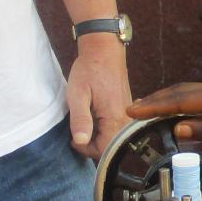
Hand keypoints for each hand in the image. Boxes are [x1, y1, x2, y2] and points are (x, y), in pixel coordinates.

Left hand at [67, 34, 132, 157]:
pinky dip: (104, 127)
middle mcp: (125, 119)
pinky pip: (117, 127)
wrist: (104, 50)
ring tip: (85, 121)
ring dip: (98, 135)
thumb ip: (80, 119)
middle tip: (77, 129)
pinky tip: (94, 116)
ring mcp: (127, 114)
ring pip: (114, 137)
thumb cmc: (89, 70)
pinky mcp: (126, 109)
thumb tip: (81, 141)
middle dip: (92, 144)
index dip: (86, 149)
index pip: (104, 150)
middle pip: (111, 146)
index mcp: (114, 118)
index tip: (74, 137)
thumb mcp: (77, 95)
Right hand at [126, 78, 201, 165]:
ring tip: (148, 108)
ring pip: (194, 93)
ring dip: (171, 100)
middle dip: (158, 99)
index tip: (133, 110)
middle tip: (134, 108)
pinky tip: (178, 111)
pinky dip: (187, 104)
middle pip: (185, 90)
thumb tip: (177, 125)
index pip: (182, 98)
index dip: (155, 105)